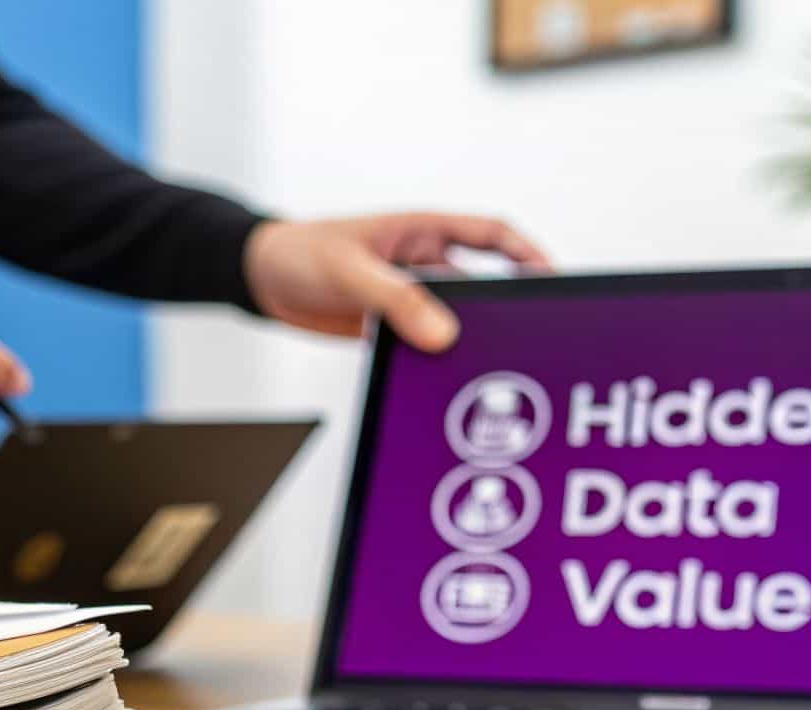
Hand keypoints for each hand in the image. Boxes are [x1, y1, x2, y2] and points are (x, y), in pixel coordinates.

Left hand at [243, 213, 550, 351]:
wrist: (257, 279)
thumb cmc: (298, 253)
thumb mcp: (350, 271)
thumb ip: (396, 300)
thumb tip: (443, 335)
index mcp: (421, 230)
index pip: (490, 234)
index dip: (526, 254)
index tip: (553, 278)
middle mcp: (421, 263)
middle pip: (480, 285)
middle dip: (503, 309)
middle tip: (524, 338)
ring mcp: (407, 297)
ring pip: (452, 320)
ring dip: (464, 341)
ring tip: (483, 368)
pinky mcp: (389, 327)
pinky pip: (423, 344)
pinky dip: (433, 361)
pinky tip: (439, 380)